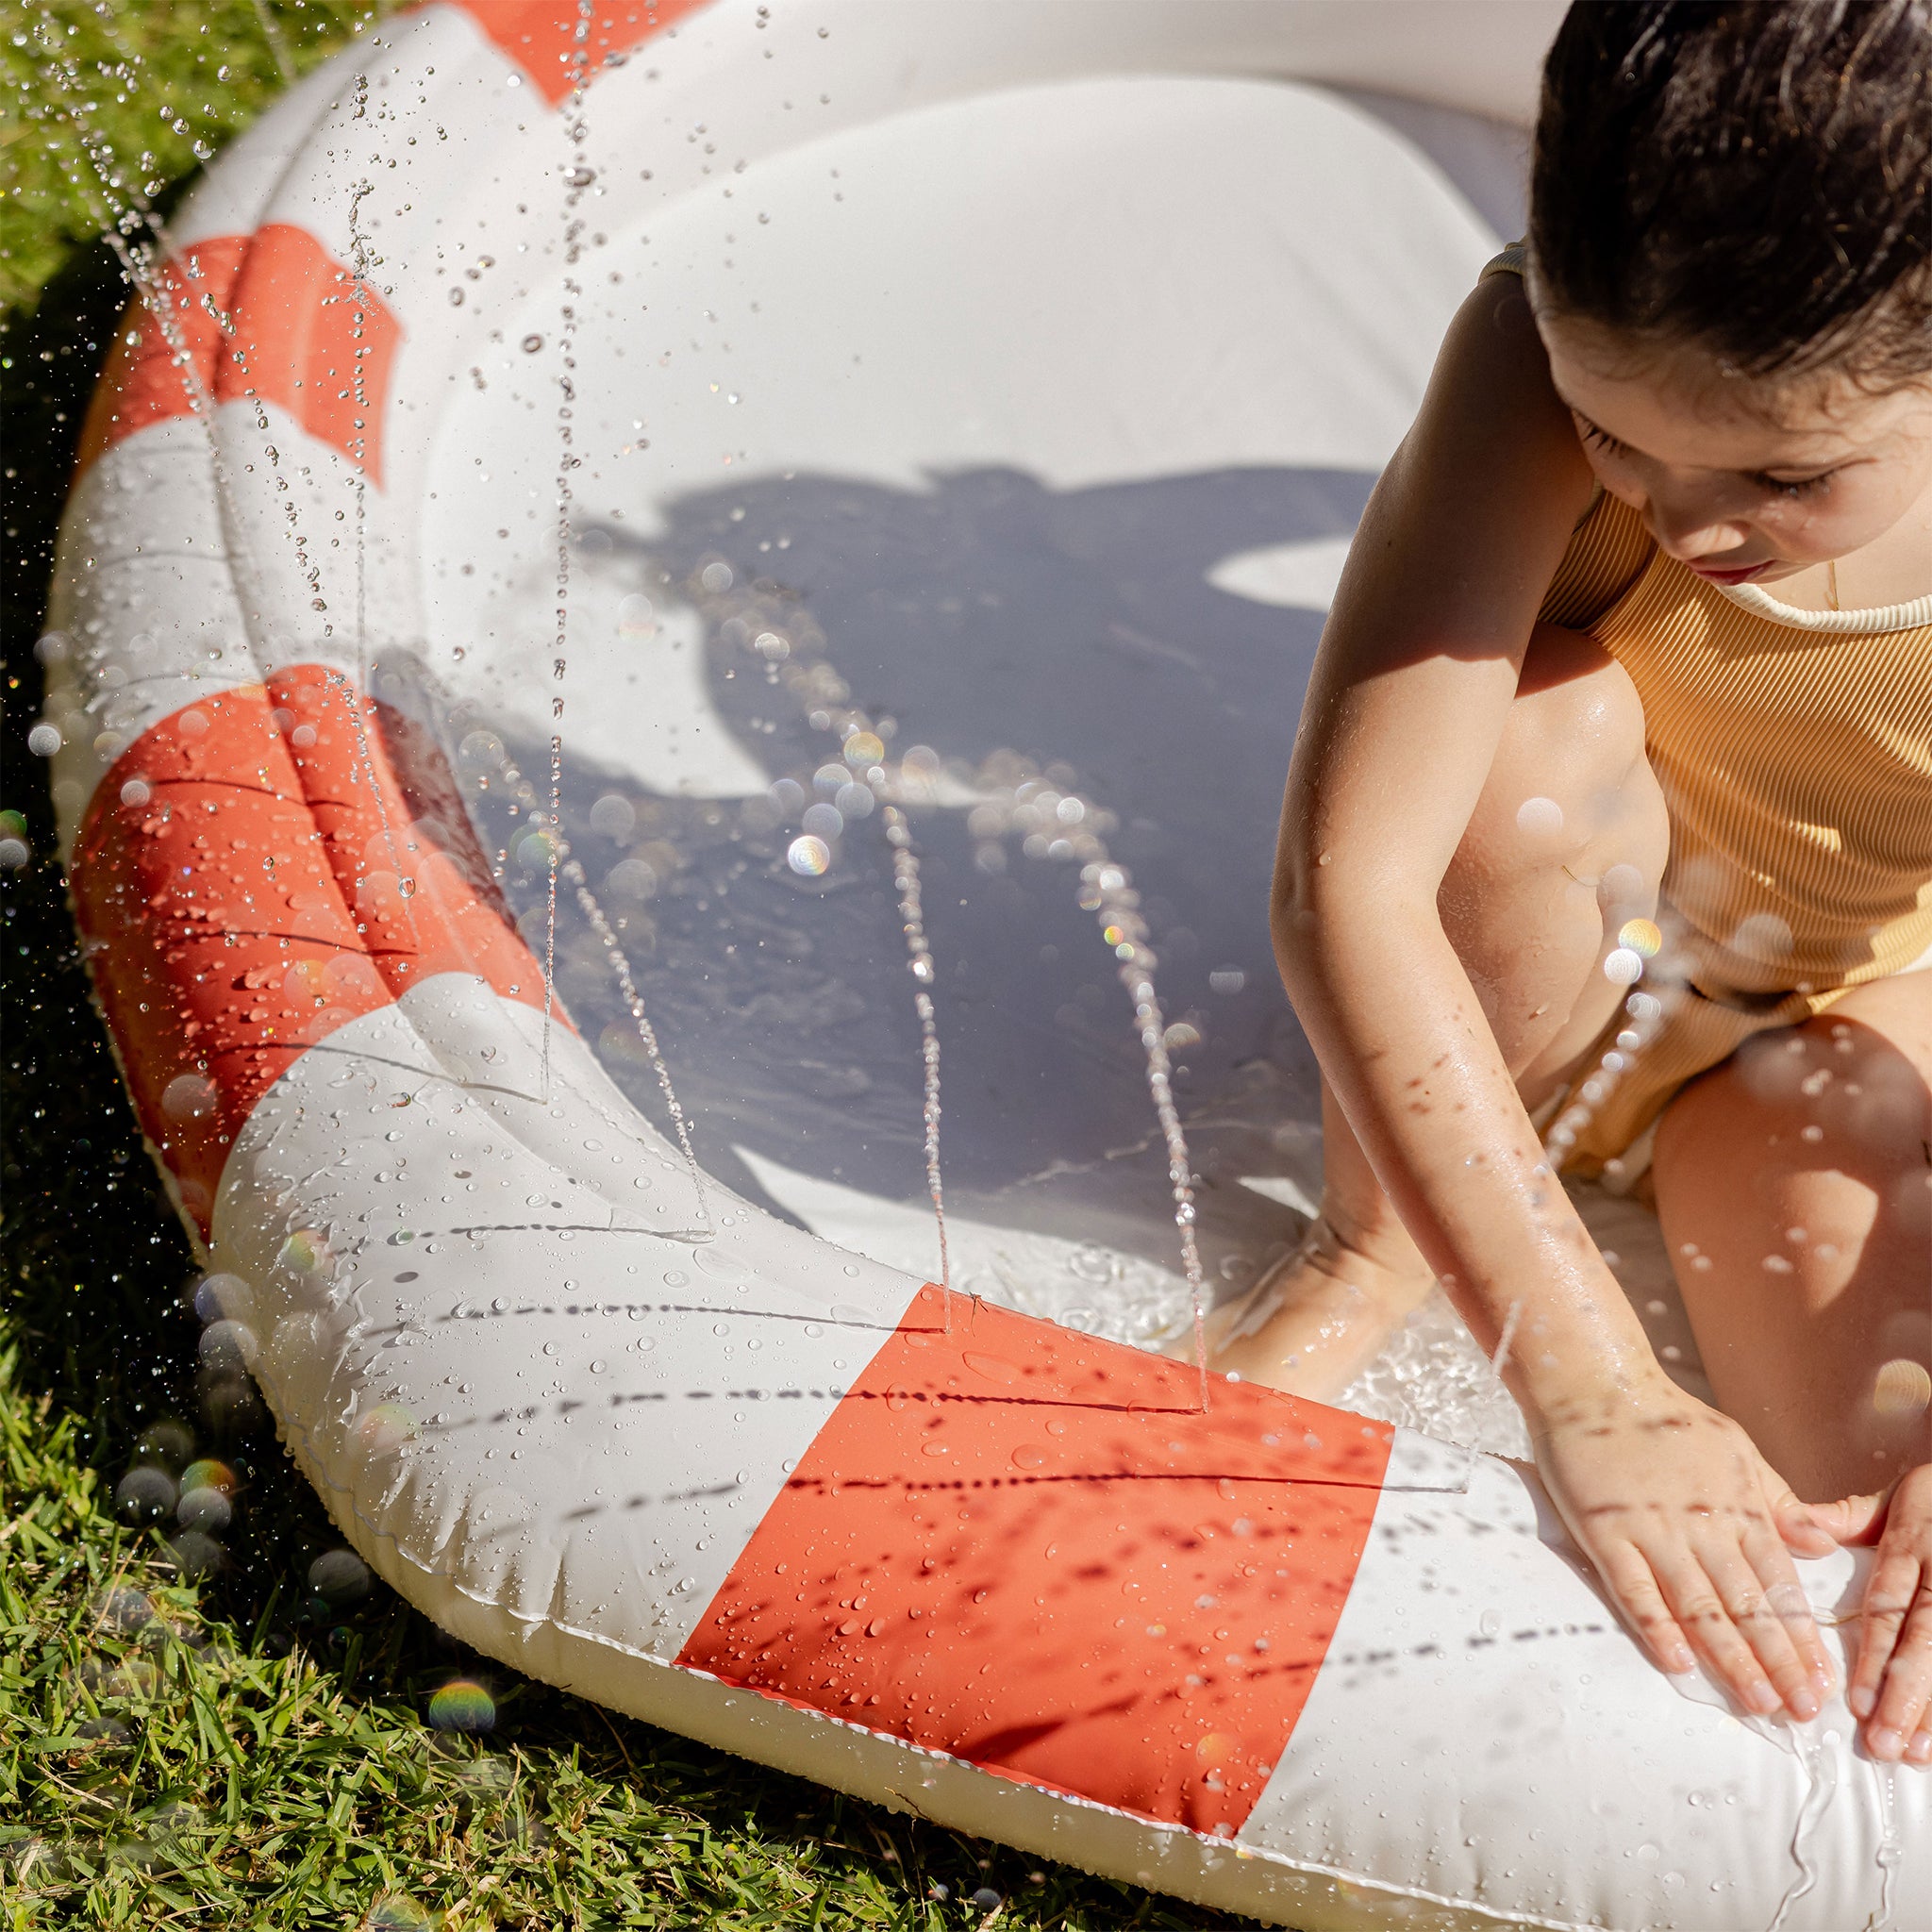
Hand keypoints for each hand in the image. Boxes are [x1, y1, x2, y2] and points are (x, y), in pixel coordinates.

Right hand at [1531, 1375, 1838, 1720]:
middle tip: (1799, 1710)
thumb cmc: (1665, 1417)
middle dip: (1778, 1663)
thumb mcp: (1737, 1449)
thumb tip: (1821, 1545)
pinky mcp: (1605, 1533)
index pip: (1779, 1585)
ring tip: (1755, 1702)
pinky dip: (1657, 1628)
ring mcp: (1652, 1531)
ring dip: (1731, 1659)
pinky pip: (1634, 1590)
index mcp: (1738, 1506)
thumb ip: (1778, 1501)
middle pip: (1747, 1606)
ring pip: (1699, 1607)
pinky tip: (1678, 1663)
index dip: (1801, 1636)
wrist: (1594, 1383)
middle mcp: (1702, 1525)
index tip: (1820, 1679)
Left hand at [1814, 1464, 1931, 1764]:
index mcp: (1912, 1547)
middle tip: (1882, 1744)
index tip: (1857, 1701)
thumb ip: (1845, 1518)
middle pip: (1926, 1643)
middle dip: (1904, 1697)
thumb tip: (1789, 1527)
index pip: (1889, 1607)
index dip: (1875, 1655)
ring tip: (1912, 1752)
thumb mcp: (1895, 1498)